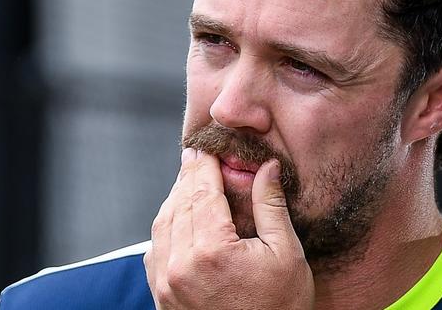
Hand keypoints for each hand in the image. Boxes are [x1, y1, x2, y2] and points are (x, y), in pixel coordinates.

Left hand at [144, 148, 314, 308]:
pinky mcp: (163, 298)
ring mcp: (167, 284)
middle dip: (188, 176)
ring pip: (162, 224)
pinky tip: (177, 217)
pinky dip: (165, 226)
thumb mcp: (286, 254)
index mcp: (212, 250)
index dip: (203, 166)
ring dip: (174, 198)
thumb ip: (271, 206)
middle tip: (195, 156)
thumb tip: (266, 168)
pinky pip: (155, 250)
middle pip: (180, 204)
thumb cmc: (280, 309)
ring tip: (188, 181)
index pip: (202, 192)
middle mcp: (181, 266)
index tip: (204, 148)